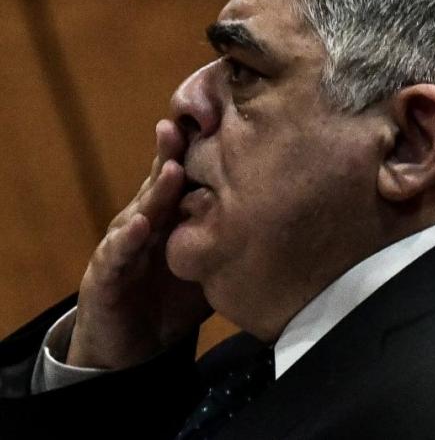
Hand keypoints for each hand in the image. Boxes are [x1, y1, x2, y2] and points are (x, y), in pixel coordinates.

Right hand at [67, 119, 212, 368]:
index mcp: (171, 218)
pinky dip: (129, 239)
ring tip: (172, 169)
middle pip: (159, 184)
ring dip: (155, 190)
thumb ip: (234, 245)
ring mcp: (124, 245)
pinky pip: (117, 254)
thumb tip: (289, 232)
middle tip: (183, 127)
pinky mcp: (105, 274)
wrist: (131, 348)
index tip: (218, 126)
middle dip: (171, 154)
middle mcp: (146, 222)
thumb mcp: (210, 267)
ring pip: (140, 211)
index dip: (196, 155)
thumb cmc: (173, 299)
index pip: (183, 180)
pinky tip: (142, 225)